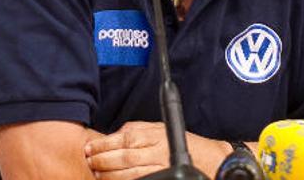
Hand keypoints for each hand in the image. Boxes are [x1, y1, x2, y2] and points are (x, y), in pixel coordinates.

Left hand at [85, 121, 232, 178]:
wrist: (214, 161)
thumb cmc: (189, 145)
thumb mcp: (165, 129)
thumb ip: (141, 129)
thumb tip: (117, 133)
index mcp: (158, 135)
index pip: (126, 137)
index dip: (105, 144)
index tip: (90, 147)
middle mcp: (161, 151)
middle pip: (125, 156)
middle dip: (103, 160)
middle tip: (89, 161)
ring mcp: (163, 167)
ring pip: (130, 173)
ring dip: (110, 175)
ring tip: (97, 173)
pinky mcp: (166, 178)